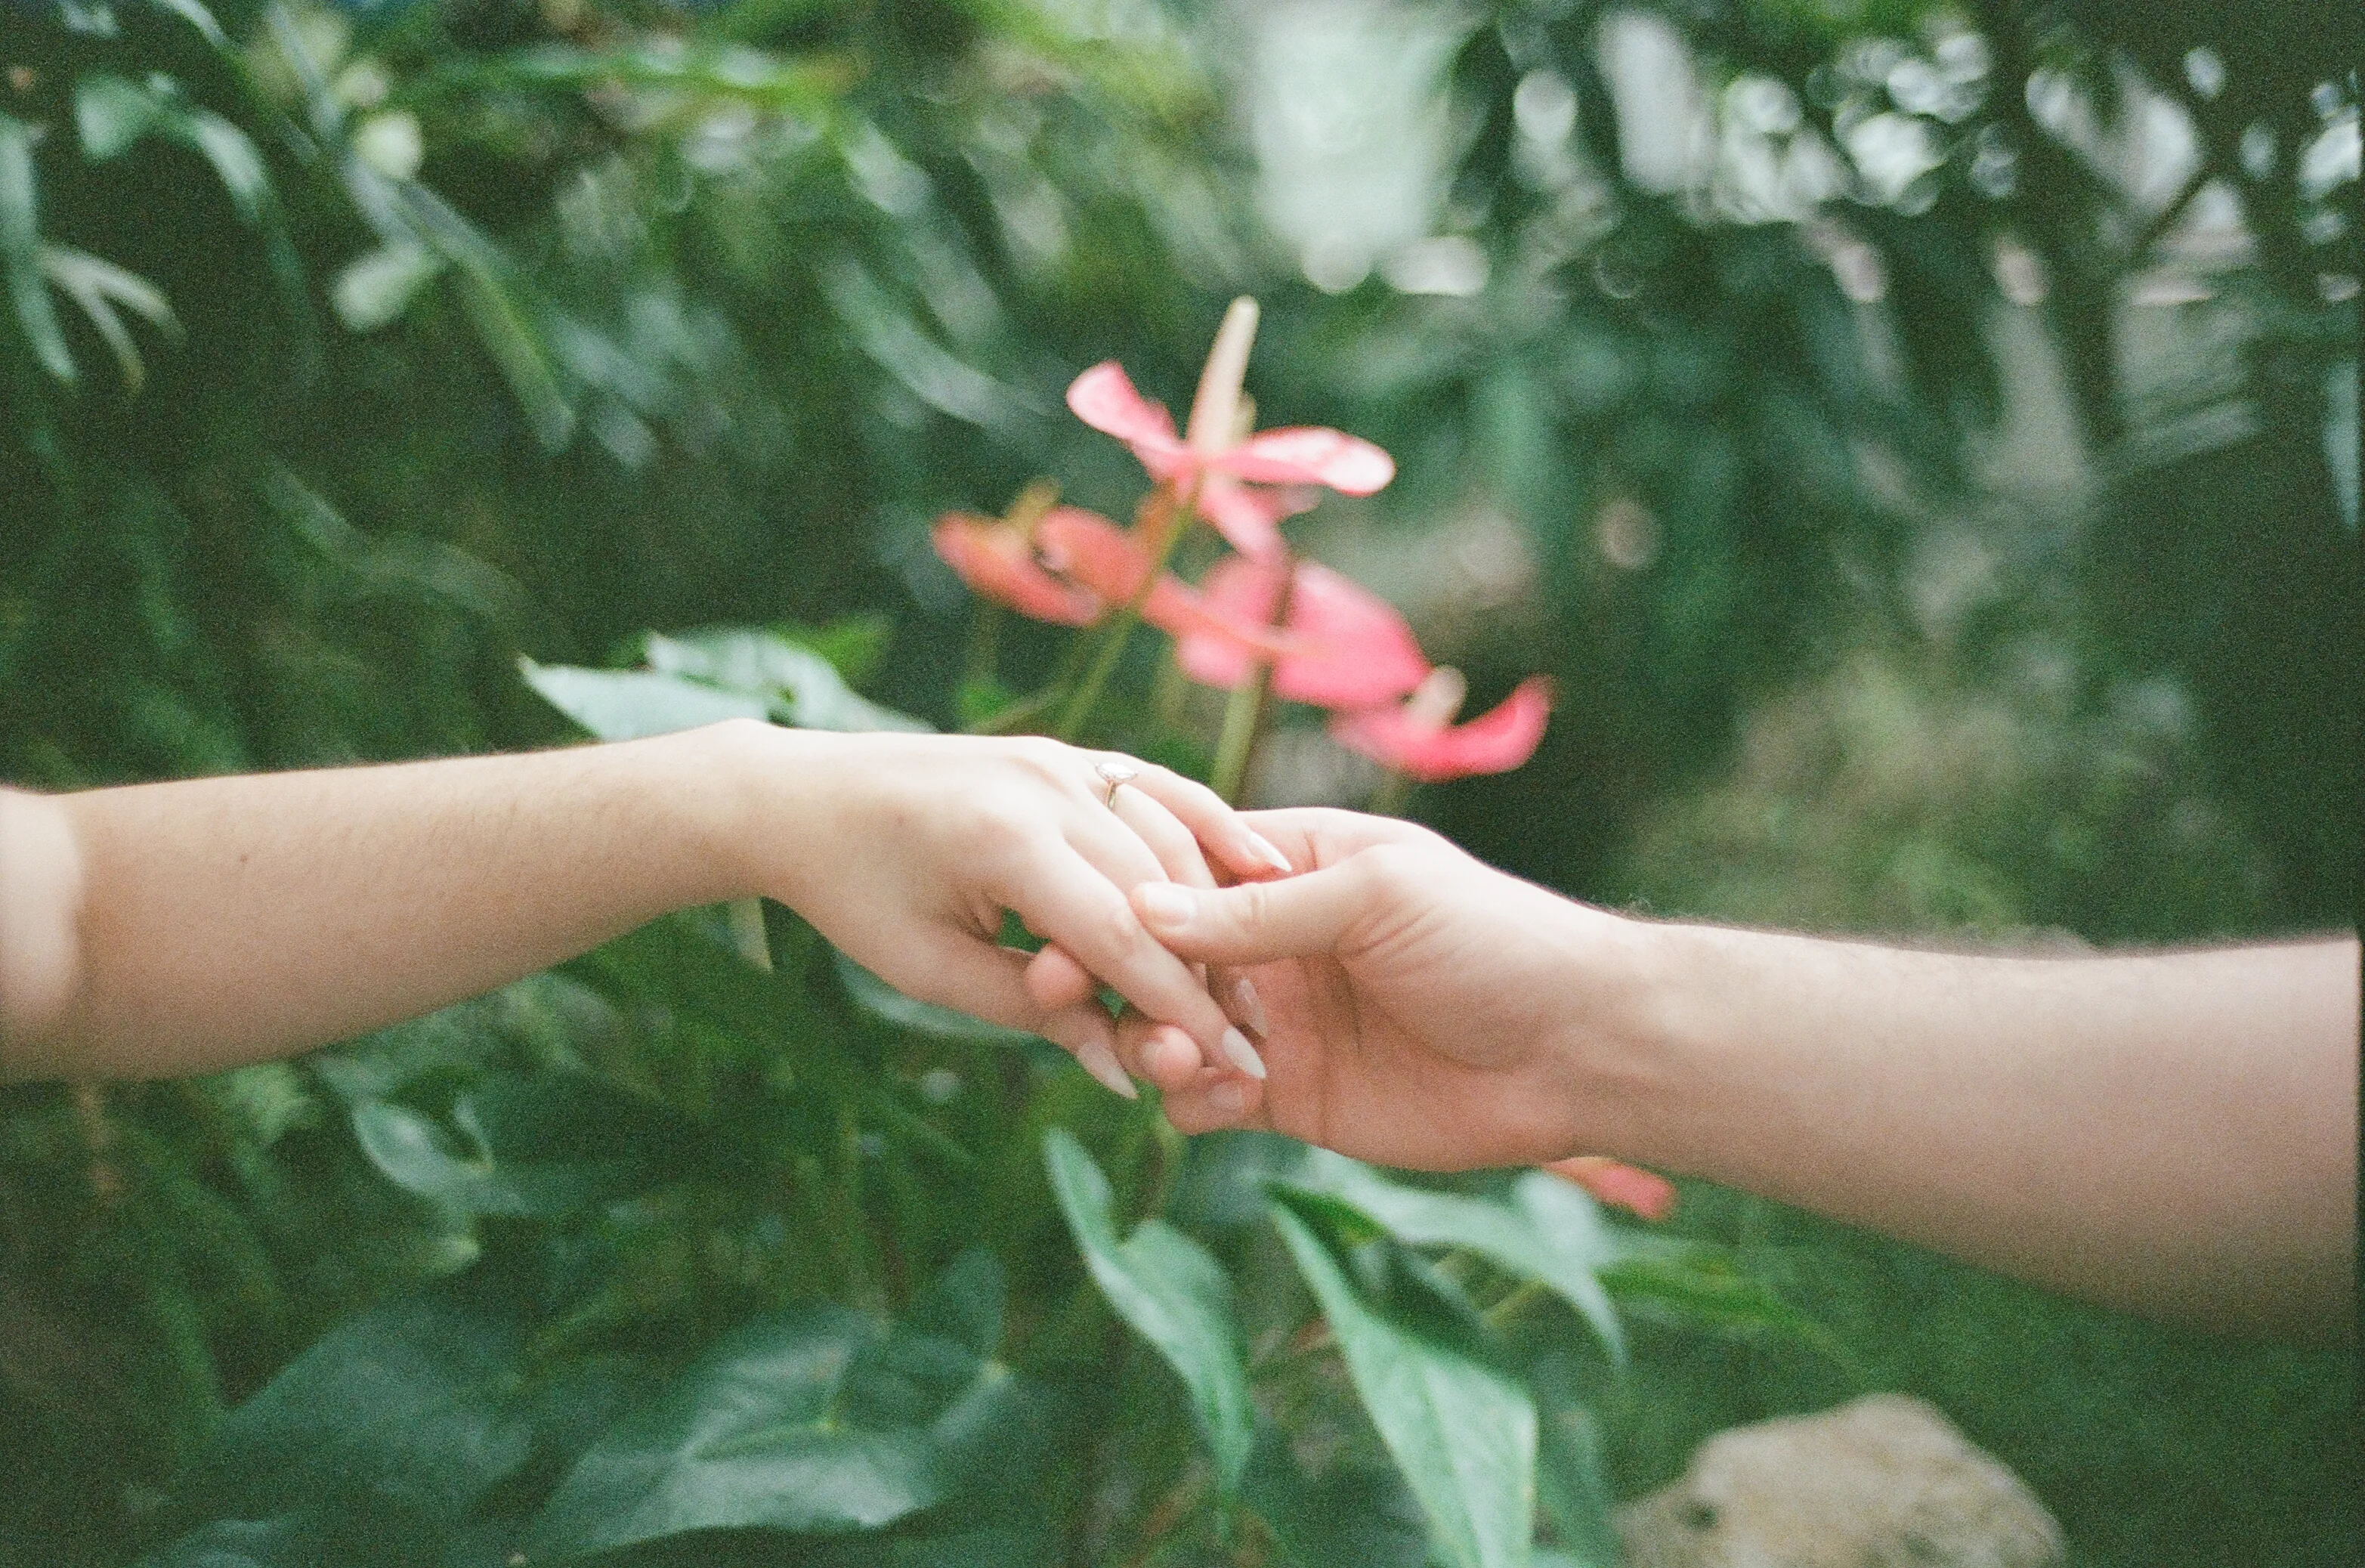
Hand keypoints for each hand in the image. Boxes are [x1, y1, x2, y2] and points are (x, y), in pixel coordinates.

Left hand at [748, 728, 1286, 1096]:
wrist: (806, 797)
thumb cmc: (857, 896)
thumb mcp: (933, 972)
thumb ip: (1036, 1013)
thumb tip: (1128, 1073)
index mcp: (1003, 840)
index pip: (1120, 937)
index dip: (1181, 1009)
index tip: (1233, 1067)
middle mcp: (1046, 784)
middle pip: (1163, 889)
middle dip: (1212, 971)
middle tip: (1255, 1040)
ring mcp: (1065, 758)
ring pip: (1175, 836)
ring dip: (1221, 911)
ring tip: (1250, 985)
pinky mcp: (1071, 752)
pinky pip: (1162, 788)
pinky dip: (1215, 827)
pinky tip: (1264, 867)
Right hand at [1072, 809, 1654, 1168]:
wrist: (1578, 1049)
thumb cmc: (1493, 939)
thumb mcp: (1375, 896)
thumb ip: (1259, 909)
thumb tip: (1140, 906)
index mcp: (1292, 867)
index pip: (1178, 869)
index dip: (1119, 894)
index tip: (1068, 923)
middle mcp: (1273, 942)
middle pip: (1156, 953)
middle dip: (1111, 973)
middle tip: (1070, 996)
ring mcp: (1279, 1021)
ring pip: (1168, 1028)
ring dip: (1149, 1040)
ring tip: (1173, 1057)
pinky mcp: (1292, 1097)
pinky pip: (1207, 1097)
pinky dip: (1191, 1097)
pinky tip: (1222, 1095)